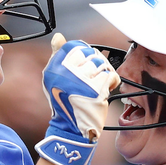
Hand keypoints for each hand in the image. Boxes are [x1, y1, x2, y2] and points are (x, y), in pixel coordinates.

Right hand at [35, 33, 119, 164]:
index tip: (84, 70)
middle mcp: (66, 70)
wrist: (71, 127)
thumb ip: (57, 55)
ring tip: (97, 86)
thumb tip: (58, 37)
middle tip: (91, 81)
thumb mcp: (54, 77)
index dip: (85, 58)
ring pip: (102, 64)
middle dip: (96, 66)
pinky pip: (111, 76)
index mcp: (55, 65)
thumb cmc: (63, 102)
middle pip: (92, 54)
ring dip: (104, 75)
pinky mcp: (95, 88)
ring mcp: (81, 79)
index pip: (78, 48)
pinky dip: (111, 83)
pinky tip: (103, 91)